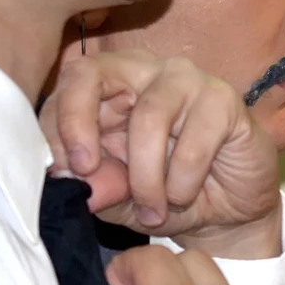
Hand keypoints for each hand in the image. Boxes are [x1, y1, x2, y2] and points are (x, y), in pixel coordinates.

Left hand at [43, 51, 281, 258]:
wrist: (228, 214)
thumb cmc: (167, 194)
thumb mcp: (120, 199)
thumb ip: (94, 185)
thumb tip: (67, 180)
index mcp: (108, 87)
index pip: (68, 85)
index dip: (56, 126)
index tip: (60, 172)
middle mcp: (143, 71)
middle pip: (94, 73)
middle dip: (78, 124)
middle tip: (84, 170)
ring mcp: (186, 80)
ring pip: (149, 116)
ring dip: (145, 177)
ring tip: (152, 210)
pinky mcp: (223, 100)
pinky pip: (193, 141)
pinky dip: (182, 181)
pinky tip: (183, 196)